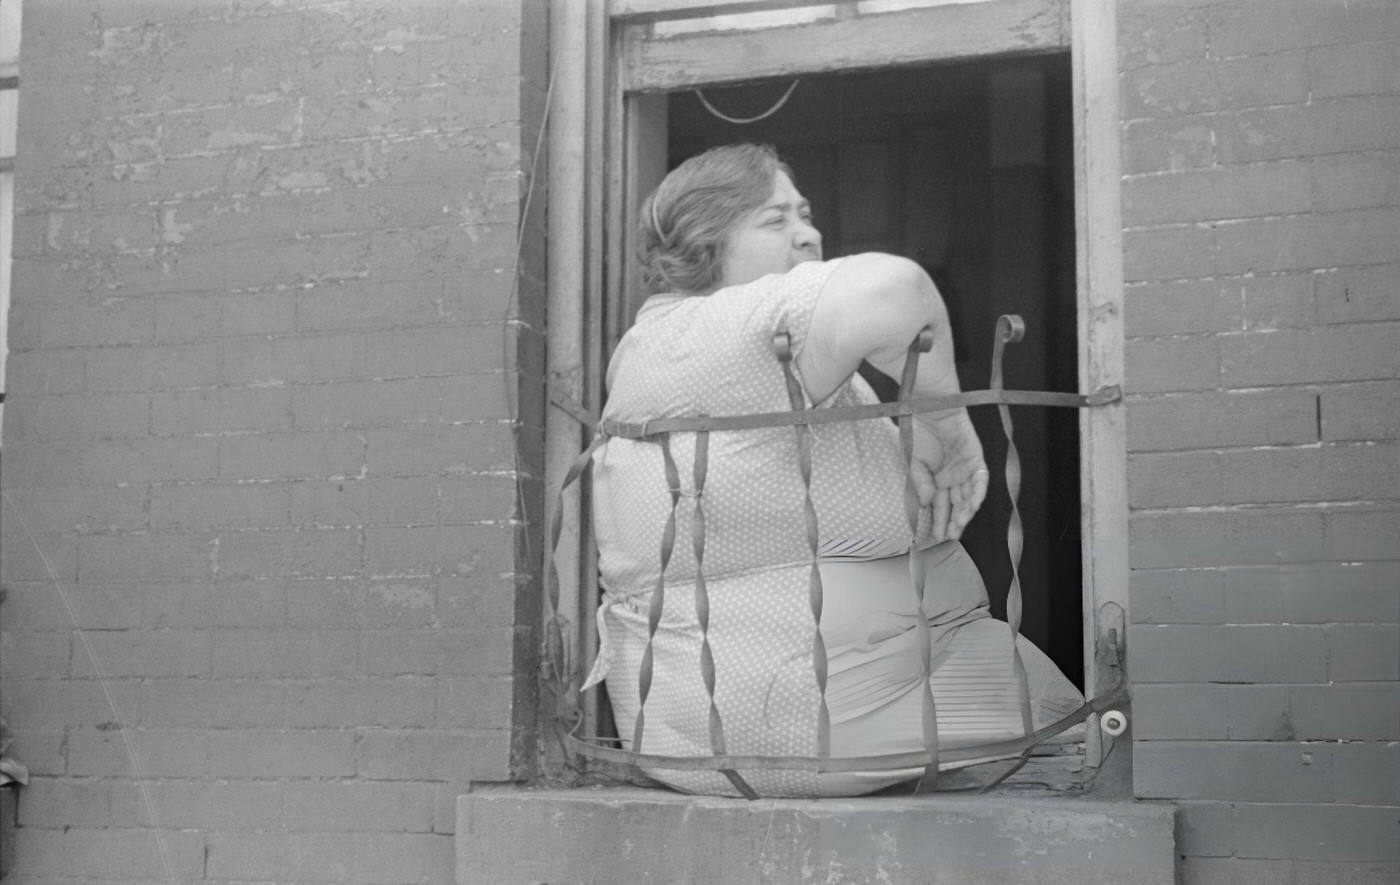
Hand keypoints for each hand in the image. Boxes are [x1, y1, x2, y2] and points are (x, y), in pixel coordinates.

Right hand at [908, 410, 987, 541]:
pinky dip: (977, 492)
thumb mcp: (914, 463)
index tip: (935, 536)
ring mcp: (965, 469)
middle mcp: (953, 477)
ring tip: (960, 524)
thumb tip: (928, 503)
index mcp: (937, 480)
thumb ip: (921, 483)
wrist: (929, 409)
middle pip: (956, 504)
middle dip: (954, 521)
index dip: (938, 520)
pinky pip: (980, 480)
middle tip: (951, 536)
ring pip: (969, 496)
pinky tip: (972, 505)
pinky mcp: (975, 459)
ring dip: (966, 511)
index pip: (940, 505)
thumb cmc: (918, 433)